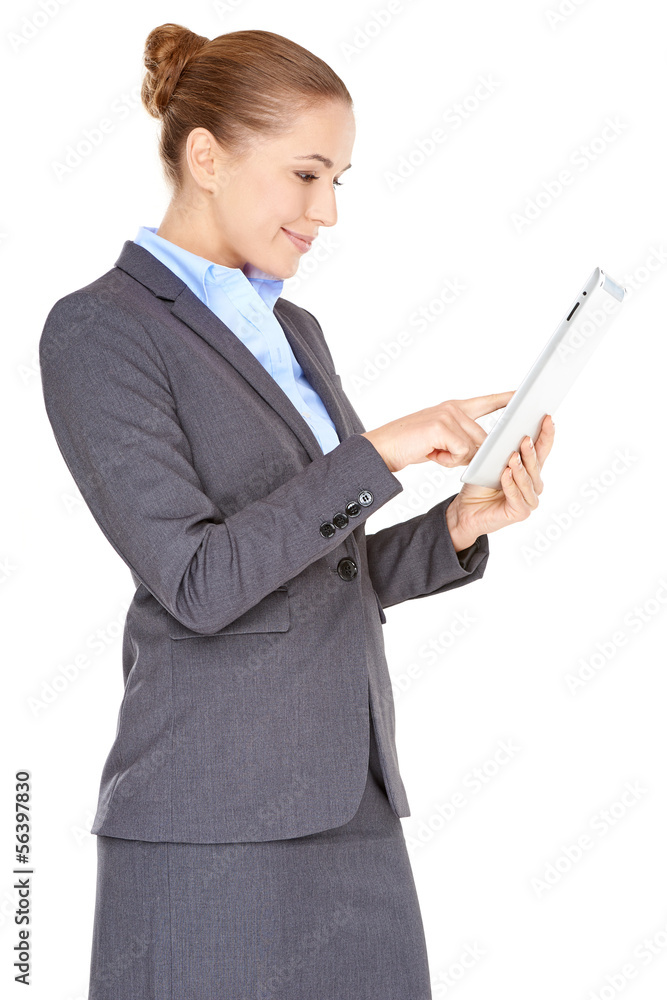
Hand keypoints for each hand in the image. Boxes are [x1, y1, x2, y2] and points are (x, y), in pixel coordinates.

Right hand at [362, 392, 516, 473]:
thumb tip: (480, 452)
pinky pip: (460, 453)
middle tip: (440, 453)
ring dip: (454, 458)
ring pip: (472, 448)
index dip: (505, 399)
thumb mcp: (440, 442)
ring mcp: (448, 416)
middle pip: (482, 439)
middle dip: (467, 455)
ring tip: (433, 451)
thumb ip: (461, 440)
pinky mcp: (442, 427)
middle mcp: (453, 408)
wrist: (382, 448)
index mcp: (453, 408)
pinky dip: (447, 460)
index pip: (485, 402)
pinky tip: (431, 454)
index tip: (522, 395)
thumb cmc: (409, 445)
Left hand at [446, 414, 555, 545]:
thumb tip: (509, 429)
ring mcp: (528, 500)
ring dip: (521, 468)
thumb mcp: (490, 461)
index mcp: (530, 469)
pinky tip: (505, 474)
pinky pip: (517, 497)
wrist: (466, 508)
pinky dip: (511, 485)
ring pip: (528, 482)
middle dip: (531, 451)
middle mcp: (533, 484)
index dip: (546, 434)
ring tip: (513, 456)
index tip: (547, 418)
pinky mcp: (520, 513)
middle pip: (536, 465)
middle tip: (525, 438)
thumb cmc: (480, 484)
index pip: (542, 449)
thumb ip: (503, 450)